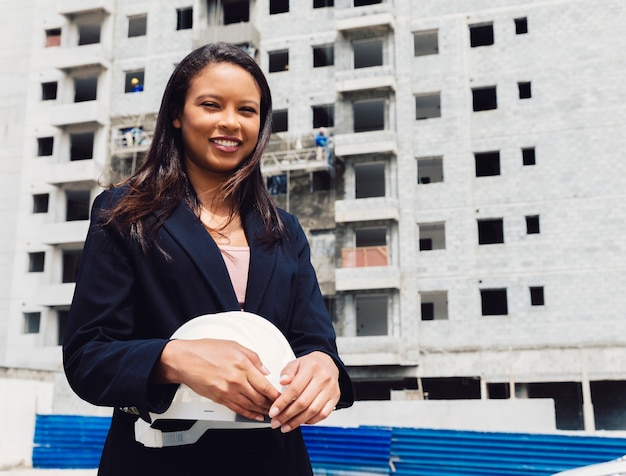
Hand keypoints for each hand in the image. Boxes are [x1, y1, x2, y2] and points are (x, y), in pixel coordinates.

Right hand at [155, 338, 281, 421]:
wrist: (185, 360)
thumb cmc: (206, 350)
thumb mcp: (234, 345)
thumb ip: (253, 358)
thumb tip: (265, 370)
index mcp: (242, 365)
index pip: (265, 385)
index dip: (276, 393)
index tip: (282, 396)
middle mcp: (236, 380)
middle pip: (260, 397)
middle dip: (272, 404)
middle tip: (279, 406)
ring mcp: (228, 391)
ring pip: (251, 406)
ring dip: (263, 411)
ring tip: (271, 412)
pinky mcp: (220, 399)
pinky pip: (238, 410)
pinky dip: (249, 414)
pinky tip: (256, 416)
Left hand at [268, 351, 339, 432]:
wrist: (327, 364)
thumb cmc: (309, 365)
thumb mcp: (296, 363)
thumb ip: (287, 372)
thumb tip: (282, 381)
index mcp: (312, 368)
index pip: (295, 389)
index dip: (282, 402)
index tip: (273, 412)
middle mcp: (323, 378)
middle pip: (303, 402)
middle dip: (287, 415)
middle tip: (276, 422)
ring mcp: (331, 389)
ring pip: (313, 411)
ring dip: (297, 422)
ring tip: (285, 426)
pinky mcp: (335, 398)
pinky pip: (323, 414)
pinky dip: (310, 421)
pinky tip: (300, 422)